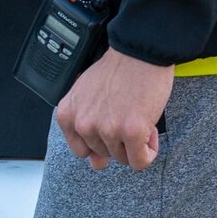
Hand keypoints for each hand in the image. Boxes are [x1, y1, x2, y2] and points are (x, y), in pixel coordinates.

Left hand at [54, 50, 173, 170]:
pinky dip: (148, 152)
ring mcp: (106, 129)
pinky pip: (140, 161)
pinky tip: (149, 131)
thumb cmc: (116, 71)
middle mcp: (83, 124)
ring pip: (124, 158)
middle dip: (119, 140)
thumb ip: (88, 130)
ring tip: (138, 118)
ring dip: (135, 144)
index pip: (81, 150)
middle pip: (104, 154)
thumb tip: (96, 164)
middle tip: (127, 116)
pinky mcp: (131, 132)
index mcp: (67, 114)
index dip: (100, 141)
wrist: (138, 53)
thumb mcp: (88, 97)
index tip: (110, 127)